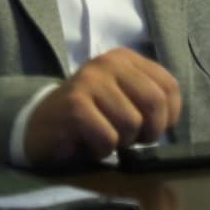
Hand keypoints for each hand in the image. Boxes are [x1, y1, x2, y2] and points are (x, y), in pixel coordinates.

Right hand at [23, 47, 182, 169]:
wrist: (38, 124)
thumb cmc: (89, 116)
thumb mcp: (123, 99)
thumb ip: (148, 99)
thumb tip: (171, 118)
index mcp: (125, 58)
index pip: (169, 86)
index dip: (169, 116)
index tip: (152, 129)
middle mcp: (109, 63)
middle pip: (155, 103)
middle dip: (149, 132)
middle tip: (131, 140)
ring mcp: (90, 81)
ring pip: (131, 124)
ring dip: (121, 143)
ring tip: (104, 136)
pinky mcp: (75, 105)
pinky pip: (107, 138)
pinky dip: (101, 150)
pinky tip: (88, 143)